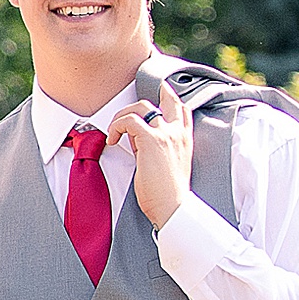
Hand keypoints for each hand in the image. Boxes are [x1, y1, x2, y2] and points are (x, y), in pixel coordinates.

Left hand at [108, 75, 191, 230]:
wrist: (173, 207)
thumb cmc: (168, 194)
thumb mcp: (169, 164)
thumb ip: (157, 147)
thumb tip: (137, 139)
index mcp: (185, 139)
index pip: (182, 109)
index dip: (170, 96)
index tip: (162, 91)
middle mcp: (178, 132)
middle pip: (165, 99)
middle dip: (143, 100)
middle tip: (126, 110)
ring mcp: (165, 133)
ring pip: (141, 107)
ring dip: (123, 116)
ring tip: (115, 132)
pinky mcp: (150, 139)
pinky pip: (128, 120)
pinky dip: (116, 126)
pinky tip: (113, 140)